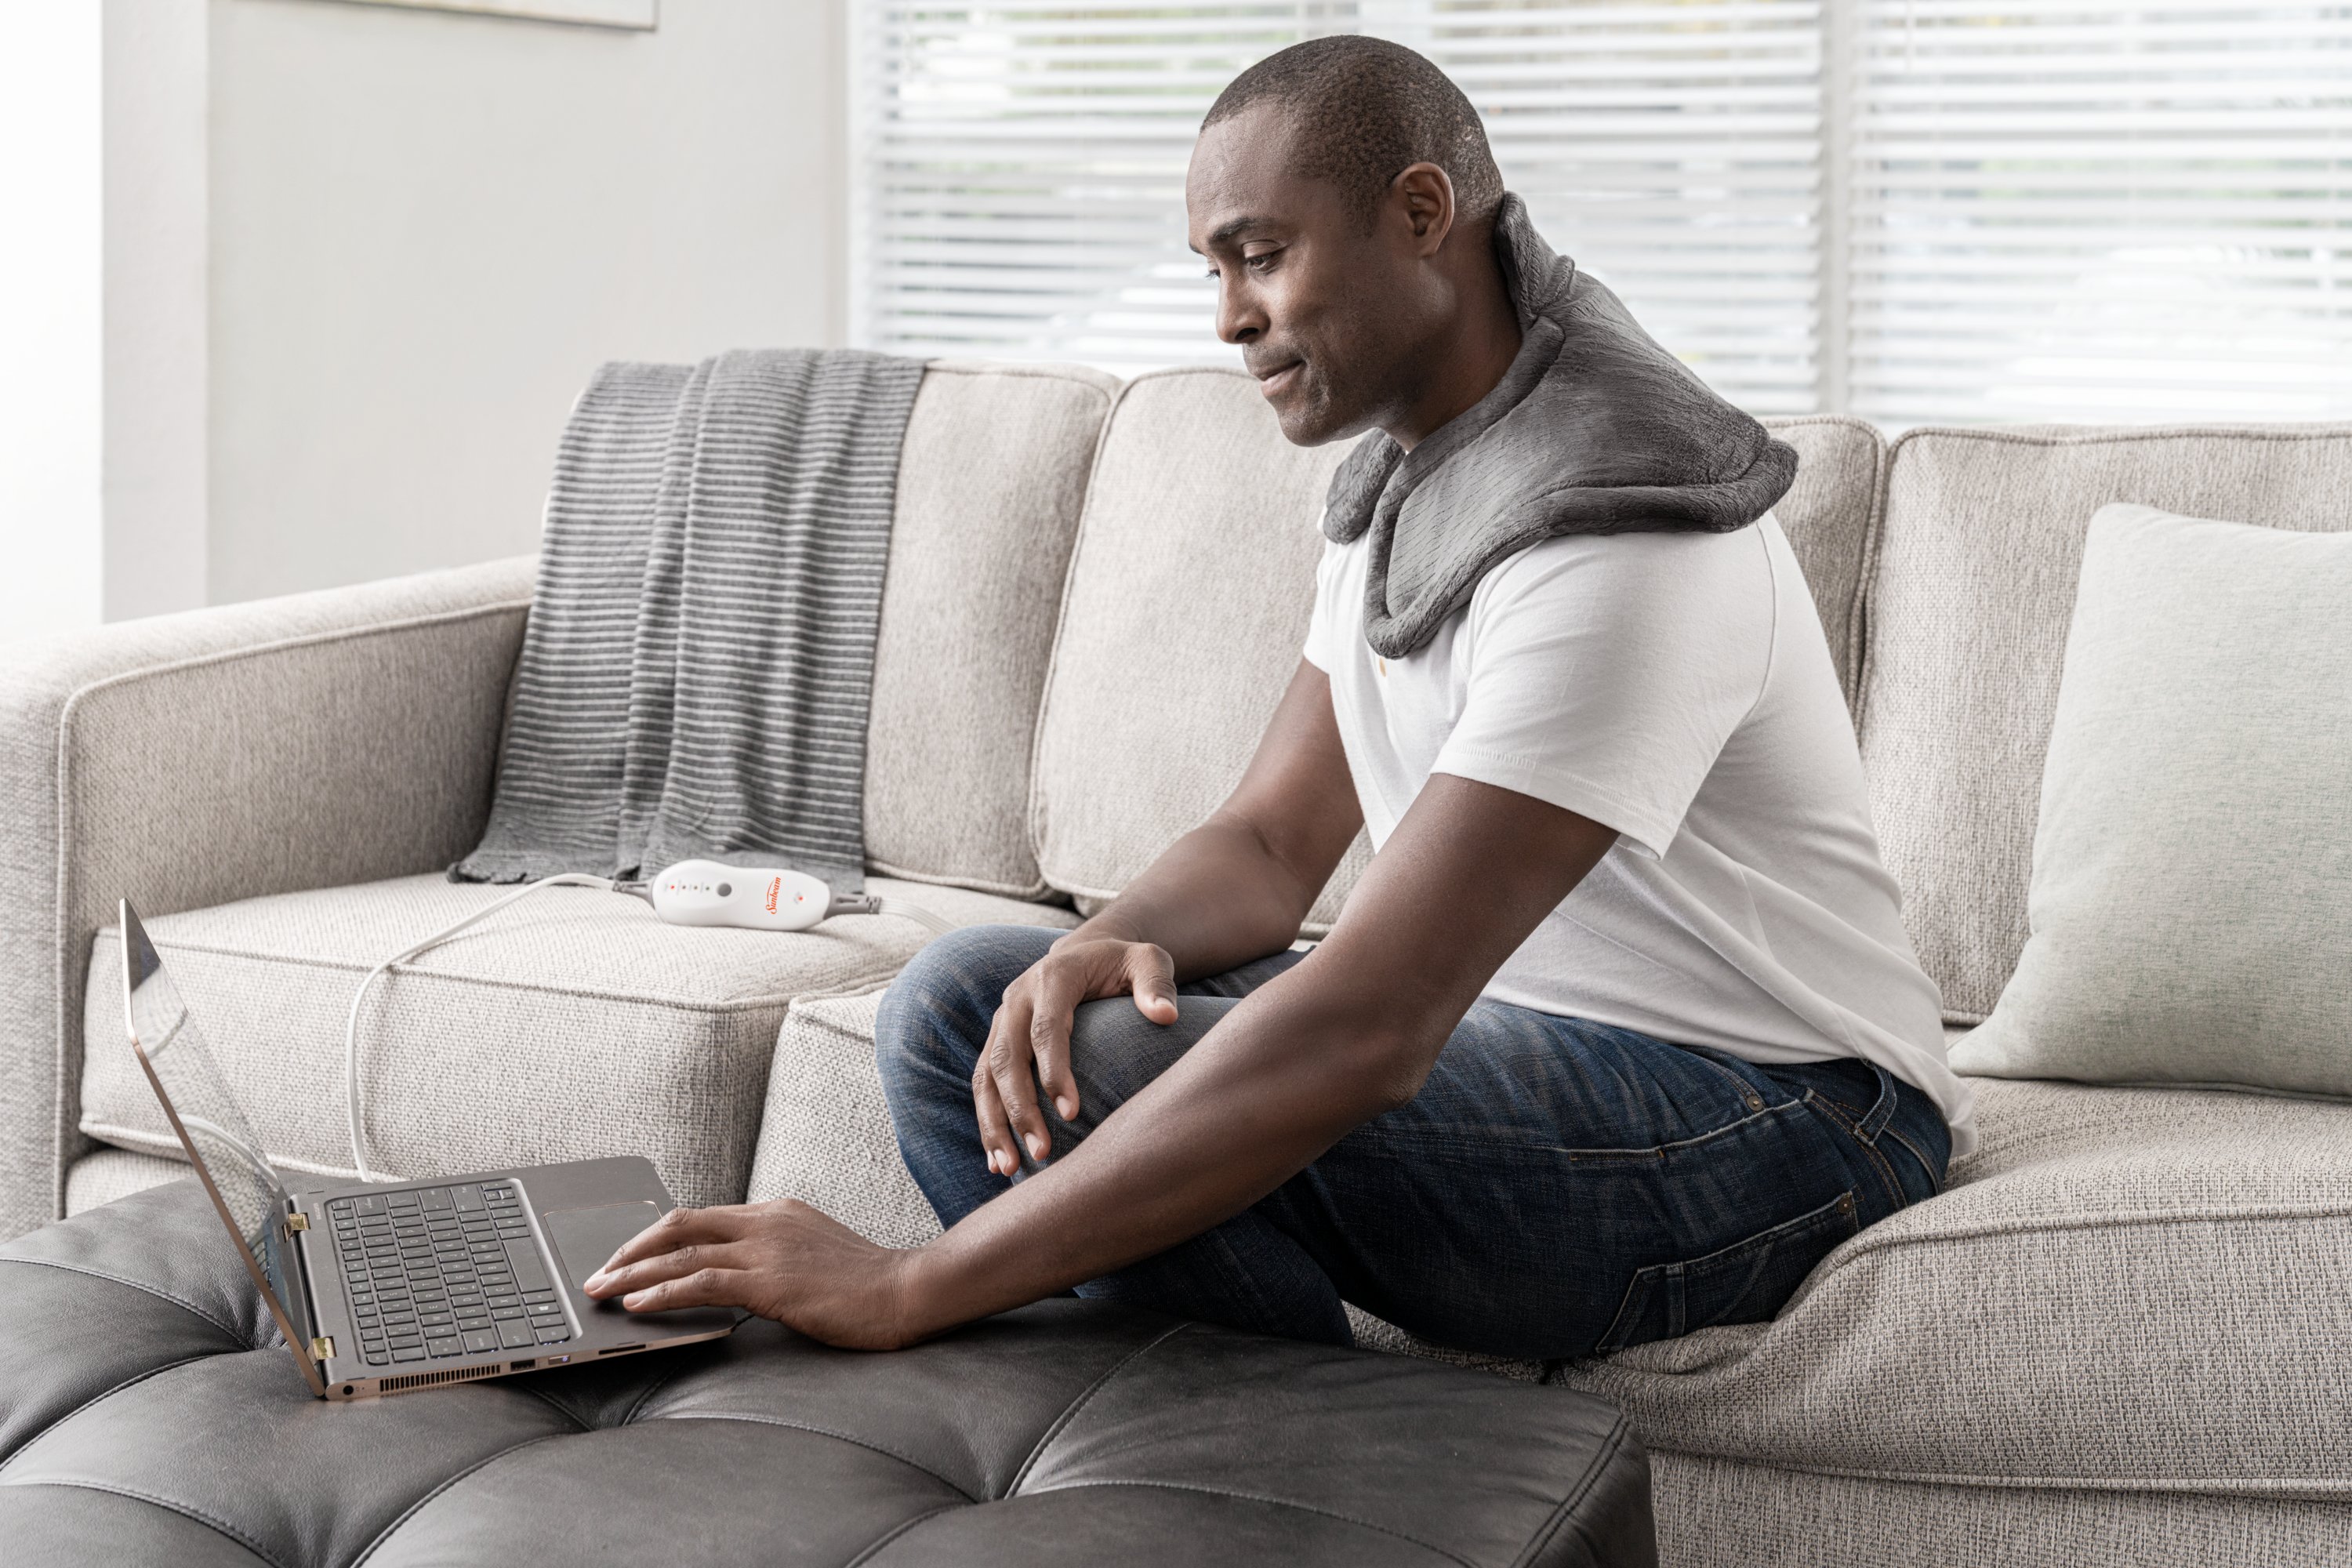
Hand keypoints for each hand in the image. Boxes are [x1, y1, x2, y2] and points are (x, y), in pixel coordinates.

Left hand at [583, 1199, 929, 1349]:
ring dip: (632, 1273)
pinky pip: (701, 1282)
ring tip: (601, 1292)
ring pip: (681, 1253)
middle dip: (630, 1248)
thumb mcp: (813, 1254)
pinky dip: (662, 1292)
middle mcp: (766, 1221)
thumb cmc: (866, 1283)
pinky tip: (637, 1306)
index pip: (701, 1217)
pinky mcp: (771, 1282)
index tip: (627, 1257)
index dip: (656, 1236)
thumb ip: (774, 1256)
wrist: (908, 1290)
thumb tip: (733, 1278)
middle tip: (598, 1272)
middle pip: (679, 1224)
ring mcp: (768, 1249)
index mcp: (776, 1211)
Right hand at [977, 936, 1177, 1175]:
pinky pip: (983, 1084)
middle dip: (1020, 1108)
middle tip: (1041, 1152)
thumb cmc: (1123, 963)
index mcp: (1053, 977)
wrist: (1087, 952)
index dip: (1055, 1072)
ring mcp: (1003, 1021)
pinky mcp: (997, 1041)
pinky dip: (987, 1122)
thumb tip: (1166, 1015)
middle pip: (1007, 1057)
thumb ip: (1157, 983)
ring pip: (986, 1076)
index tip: (1072, 1114)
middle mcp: (1018, 998)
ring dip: (995, 1124)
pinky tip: (997, 1161)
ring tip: (1010, 1169)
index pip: (1047, 1028)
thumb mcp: (1147, 960)